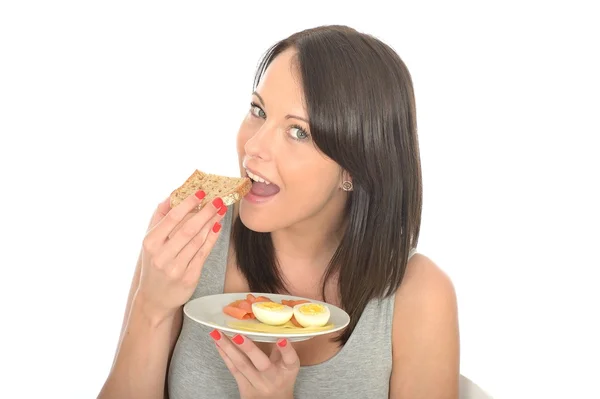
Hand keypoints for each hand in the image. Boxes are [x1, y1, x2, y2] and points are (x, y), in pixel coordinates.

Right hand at [136, 191, 226, 321]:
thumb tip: (172, 195)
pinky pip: (204, 253)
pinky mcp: (190, 277)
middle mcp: (162, 256)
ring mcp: (176, 268)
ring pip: (198, 240)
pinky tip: (217, 227)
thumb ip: (159, 218)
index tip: (201, 192)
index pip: (171, 218)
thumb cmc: (153, 264)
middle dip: (205, 212)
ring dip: (212, 223)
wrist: (154, 298)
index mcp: (150, 243)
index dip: (188, 204)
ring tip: (220, 210)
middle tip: (218, 200)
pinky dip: (212, 238)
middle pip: (188, 229)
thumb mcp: (150, 242)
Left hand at [210, 330, 299, 398]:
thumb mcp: (288, 365)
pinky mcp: (244, 388)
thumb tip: (272, 325)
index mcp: (288, 369)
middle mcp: (273, 377)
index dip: (286, 349)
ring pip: (242, 365)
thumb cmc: (282, 378)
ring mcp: (257, 384)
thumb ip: (283, 348)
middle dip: (249, 349)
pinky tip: (218, 343)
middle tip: (237, 335)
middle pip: (262, 364)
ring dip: (228, 348)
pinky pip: (233, 370)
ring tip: (217, 334)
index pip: (290, 359)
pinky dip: (225, 355)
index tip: (281, 339)